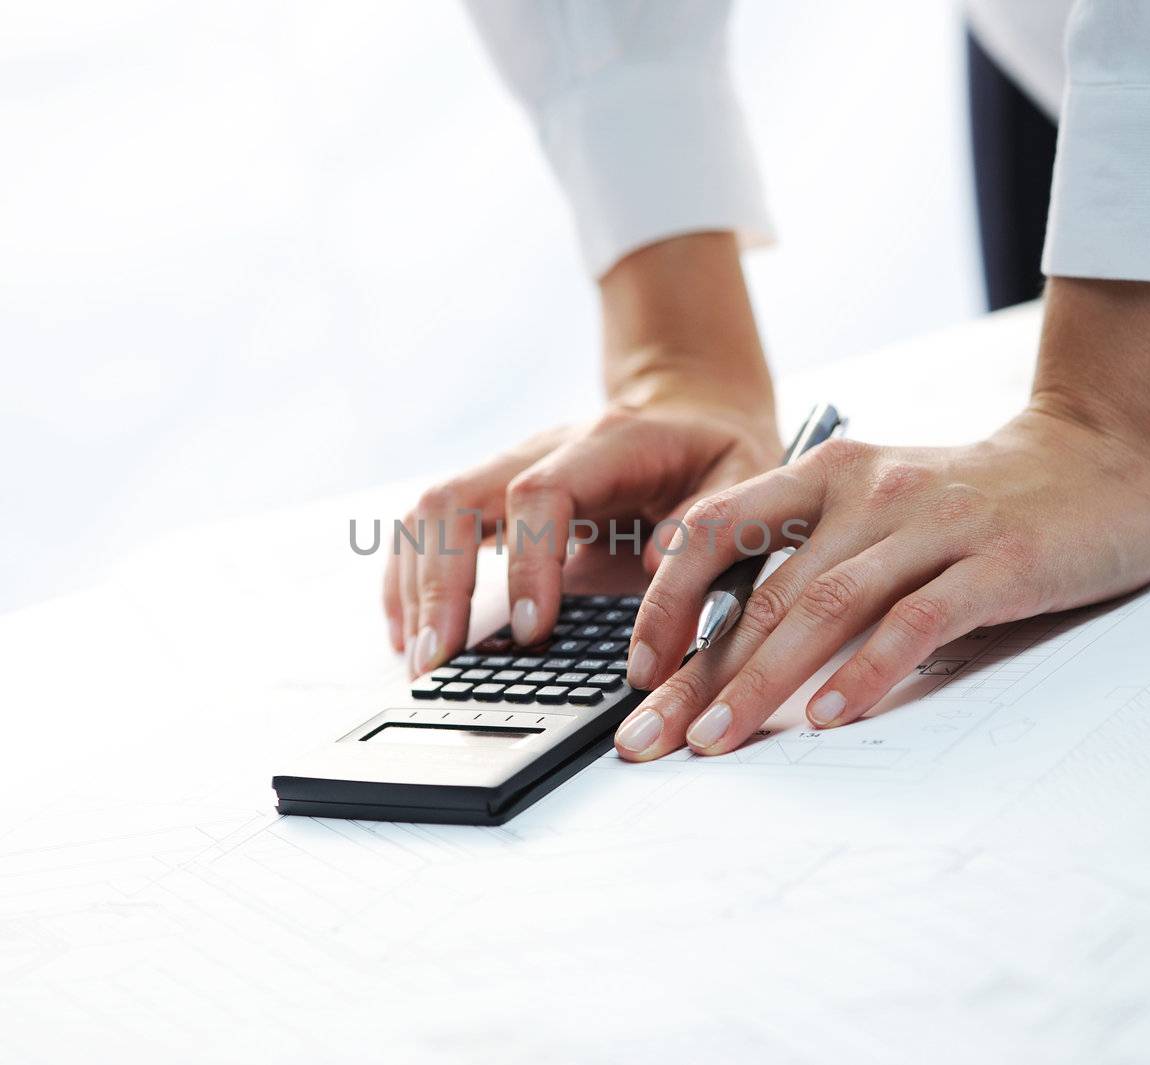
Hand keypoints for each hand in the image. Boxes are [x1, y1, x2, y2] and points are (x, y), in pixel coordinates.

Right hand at [383, 398, 780, 675]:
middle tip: (439, 662)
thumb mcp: (742, 477)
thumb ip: (707, 523)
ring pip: (427, 514)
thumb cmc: (714, 454)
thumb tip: (655, 566)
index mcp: (604, 445)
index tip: (532, 630)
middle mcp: (539, 451)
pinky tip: (406, 634)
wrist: (689, 413)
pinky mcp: (490, 498)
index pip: (539, 495)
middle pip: (455, 501)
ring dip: (413, 589)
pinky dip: (408, 582)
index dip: (527, 562)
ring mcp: (505, 471)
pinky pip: (426, 531)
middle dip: (440, 586)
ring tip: (419, 661)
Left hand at [613, 277, 1149, 758]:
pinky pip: (916, 620)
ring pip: (824, 607)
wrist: (1100, 456)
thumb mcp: (875, 505)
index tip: (639, 671)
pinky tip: (831, 717)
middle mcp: (866, 493)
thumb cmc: (973, 499)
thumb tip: (727, 645)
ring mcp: (931, 524)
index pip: (716, 530)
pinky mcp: (995, 561)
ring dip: (761, 683)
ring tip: (716, 741)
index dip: (666, 600)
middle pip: (761, 592)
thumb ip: (811, 554)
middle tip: (648, 739)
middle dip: (696, 674)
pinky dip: (868, 671)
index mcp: (825, 476)